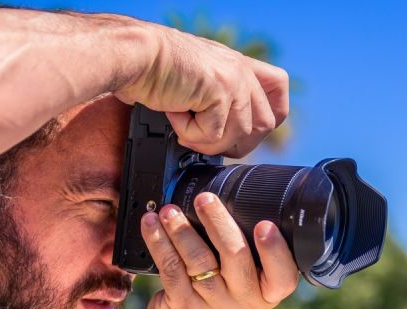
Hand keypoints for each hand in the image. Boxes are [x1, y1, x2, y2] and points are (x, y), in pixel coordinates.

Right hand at [115, 23, 287, 157]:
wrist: (138, 57)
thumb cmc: (155, 71)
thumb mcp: (196, 85)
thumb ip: (216, 102)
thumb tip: (222, 139)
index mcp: (240, 67)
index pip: (278, 95)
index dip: (266, 122)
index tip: (239, 133)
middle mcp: (242, 71)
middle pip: (265, 124)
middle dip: (235, 144)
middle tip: (204, 139)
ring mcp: (234, 80)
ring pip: (239, 135)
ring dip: (207, 141)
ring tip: (184, 126)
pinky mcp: (220, 91)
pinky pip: (212, 135)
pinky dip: (189, 134)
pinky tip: (175, 114)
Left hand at [139, 193, 298, 308]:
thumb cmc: (216, 304)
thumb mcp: (242, 290)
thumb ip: (246, 260)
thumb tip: (226, 206)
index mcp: (265, 295)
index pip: (282, 277)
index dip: (275, 251)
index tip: (265, 225)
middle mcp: (242, 303)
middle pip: (235, 256)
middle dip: (218, 222)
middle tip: (205, 199)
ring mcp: (211, 308)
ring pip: (197, 259)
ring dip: (181, 229)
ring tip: (170, 210)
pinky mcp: (182, 308)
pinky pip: (170, 268)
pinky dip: (159, 242)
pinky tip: (152, 225)